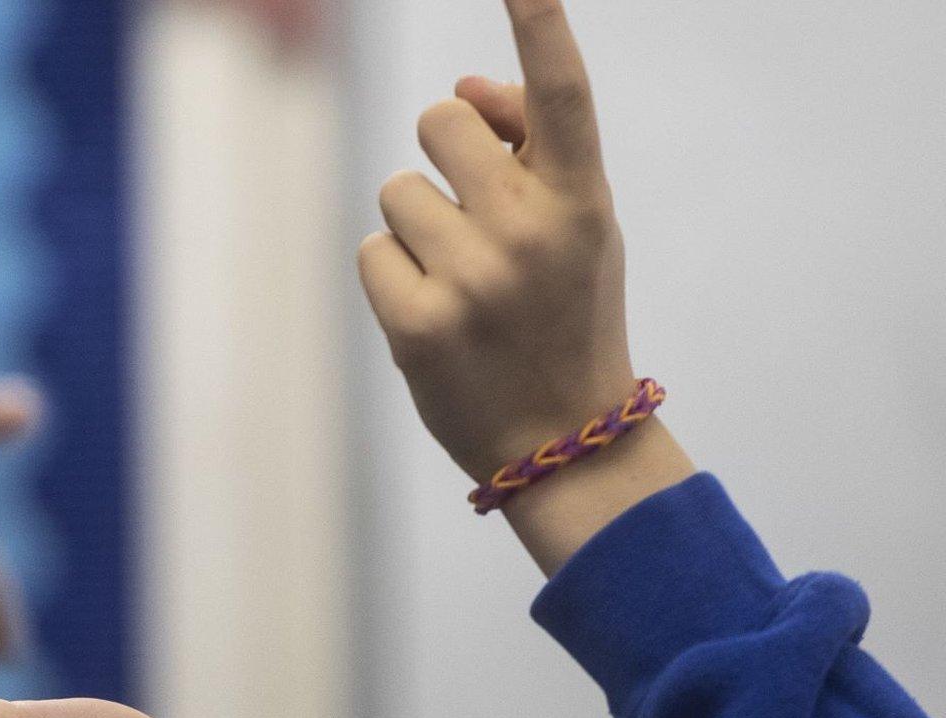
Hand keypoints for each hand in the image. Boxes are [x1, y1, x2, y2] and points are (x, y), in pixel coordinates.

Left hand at [359, 0, 693, 572]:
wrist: (562, 439)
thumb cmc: (564, 311)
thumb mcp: (576, 225)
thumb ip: (530, 147)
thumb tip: (461, 83)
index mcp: (583, 201)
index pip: (562, 95)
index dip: (540, 25)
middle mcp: (531, 232)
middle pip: (438, 118)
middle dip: (442, 152)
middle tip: (471, 214)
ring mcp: (472, 279)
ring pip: (396, 190)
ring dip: (416, 225)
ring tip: (460, 283)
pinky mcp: (416, 323)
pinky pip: (372, 250)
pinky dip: (393, 276)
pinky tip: (434, 316)